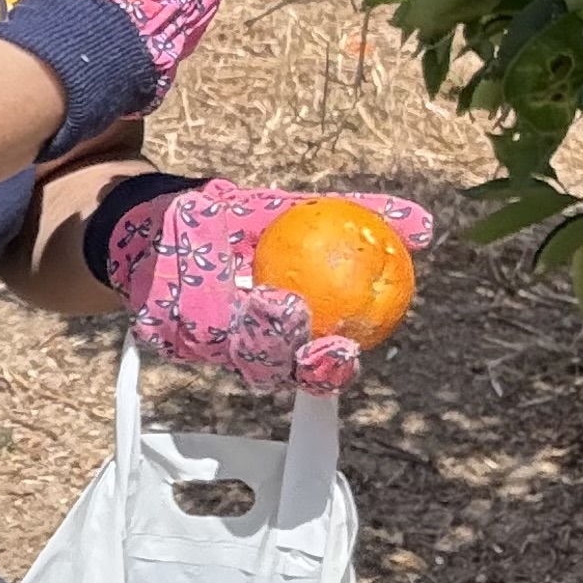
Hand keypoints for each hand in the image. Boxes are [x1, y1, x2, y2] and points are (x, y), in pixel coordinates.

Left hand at [108, 180, 434, 393]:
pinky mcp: (155, 328)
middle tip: (301, 321)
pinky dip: (190, 307)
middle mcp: (237, 349)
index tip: (344, 348)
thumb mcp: (296, 212)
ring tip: (264, 303)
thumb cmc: (234, 221)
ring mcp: (193, 344)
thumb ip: (359, 218)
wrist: (156, 218)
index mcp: (278, 336)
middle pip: (267, 370)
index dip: (330, 369)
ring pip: (222, 352)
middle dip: (286, 355)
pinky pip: (176, 325)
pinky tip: (204, 288)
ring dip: (241, 330)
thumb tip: (426, 226)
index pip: (312, 368)